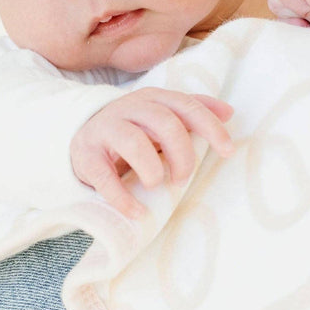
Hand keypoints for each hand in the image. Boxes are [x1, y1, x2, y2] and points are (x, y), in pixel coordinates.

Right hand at [70, 88, 233, 219]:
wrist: (81, 134)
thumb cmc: (132, 129)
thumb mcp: (161, 116)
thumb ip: (191, 112)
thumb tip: (229, 112)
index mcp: (152, 98)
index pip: (187, 106)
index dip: (210, 128)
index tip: (227, 151)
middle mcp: (128, 108)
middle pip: (164, 123)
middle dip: (182, 154)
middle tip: (182, 178)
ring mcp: (104, 129)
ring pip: (133, 142)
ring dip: (152, 170)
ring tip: (156, 185)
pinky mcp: (85, 154)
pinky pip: (104, 176)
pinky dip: (122, 198)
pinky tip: (136, 211)